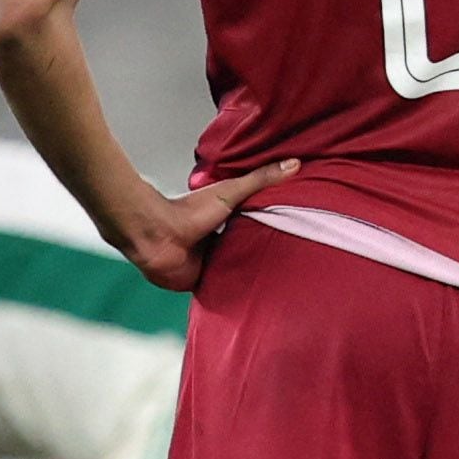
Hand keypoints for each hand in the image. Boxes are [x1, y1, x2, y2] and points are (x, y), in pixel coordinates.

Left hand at [109, 160, 296, 291]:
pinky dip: (237, 290)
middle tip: (298, 258)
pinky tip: (258, 294)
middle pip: (250, 247)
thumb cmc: (190, 211)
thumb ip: (261, 180)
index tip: (300, 226)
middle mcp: (221, 241)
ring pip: (239, 269)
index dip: (275, 225)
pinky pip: (226, 288)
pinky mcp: (204, 282)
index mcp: (227, 220)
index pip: (257, 223)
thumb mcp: (232, 192)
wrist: (158, 237)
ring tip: (285, 279)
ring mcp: (212, 262)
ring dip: (253, 273)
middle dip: (267, 252)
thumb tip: (295, 163)